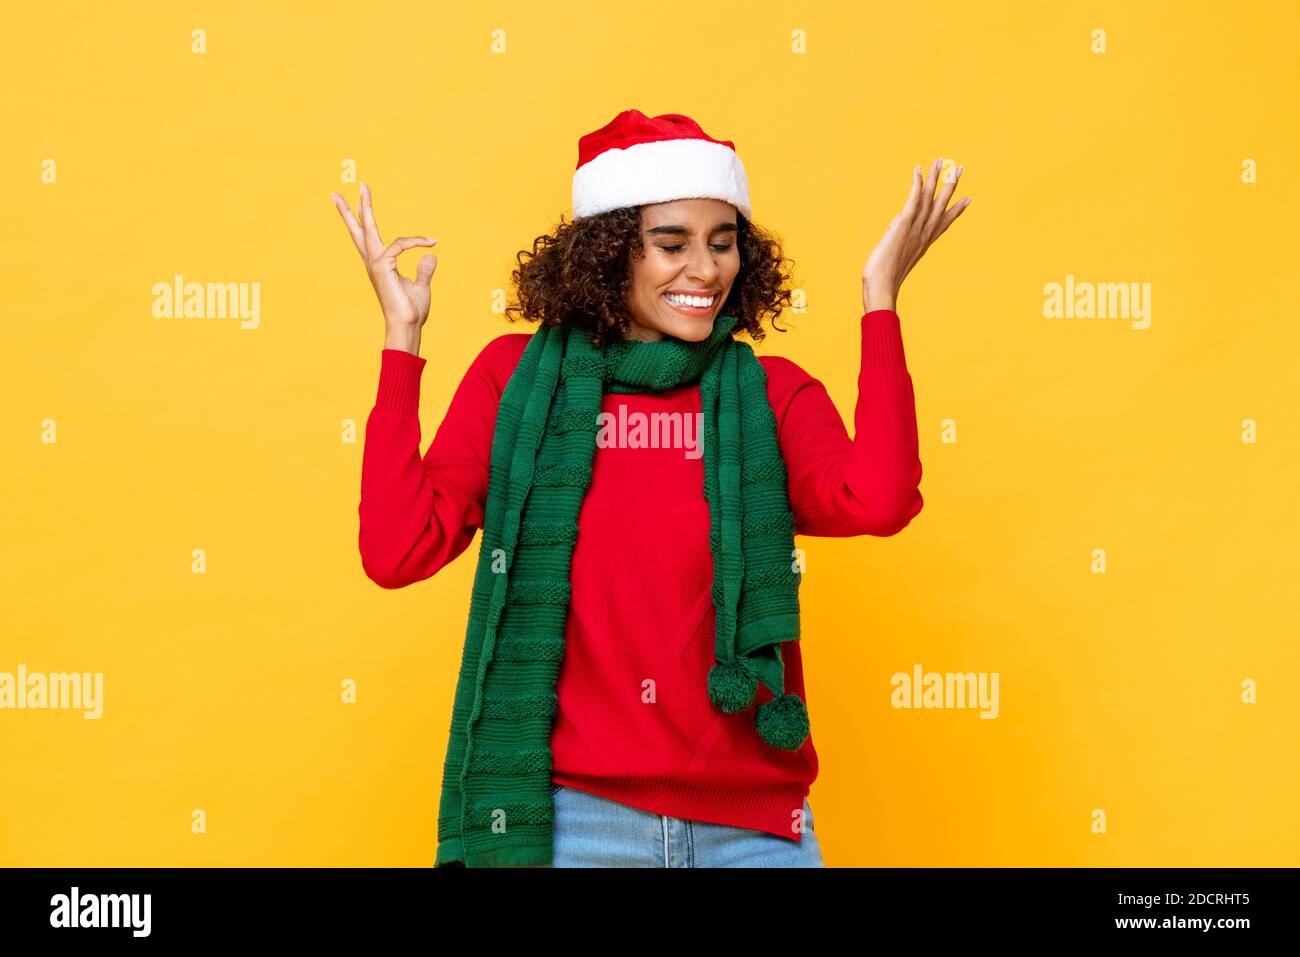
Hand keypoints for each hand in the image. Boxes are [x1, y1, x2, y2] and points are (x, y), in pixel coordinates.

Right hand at [330, 183, 438, 351]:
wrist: (407, 326)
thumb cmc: (411, 311)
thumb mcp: (421, 286)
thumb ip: (424, 270)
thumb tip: (431, 255)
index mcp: (380, 265)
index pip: (372, 239)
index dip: (385, 229)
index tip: (427, 237)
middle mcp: (373, 262)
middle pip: (359, 231)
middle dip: (351, 210)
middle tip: (335, 192)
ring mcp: (375, 264)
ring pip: (367, 229)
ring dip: (365, 208)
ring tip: (362, 187)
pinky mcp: (382, 266)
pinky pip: (398, 244)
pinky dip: (413, 241)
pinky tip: (429, 241)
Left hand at [862, 159, 970, 312]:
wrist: (882, 286)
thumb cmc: (885, 280)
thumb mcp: (897, 261)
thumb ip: (901, 246)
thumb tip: (898, 233)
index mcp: (924, 242)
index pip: (944, 222)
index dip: (957, 210)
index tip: (968, 198)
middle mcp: (924, 233)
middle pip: (942, 204)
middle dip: (951, 185)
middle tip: (960, 168)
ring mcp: (915, 228)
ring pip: (930, 198)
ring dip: (936, 177)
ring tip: (942, 160)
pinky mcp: (904, 223)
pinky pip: (913, 200)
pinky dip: (917, 184)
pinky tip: (918, 170)